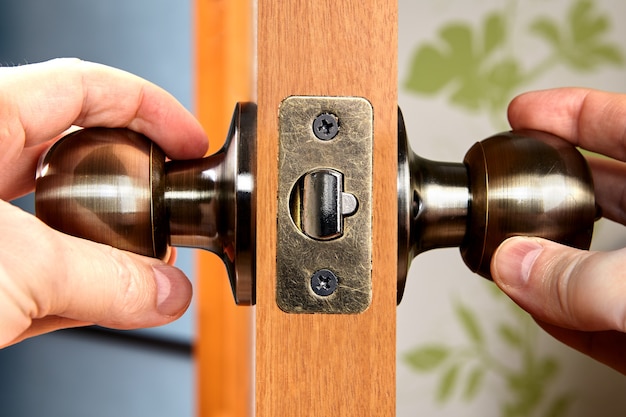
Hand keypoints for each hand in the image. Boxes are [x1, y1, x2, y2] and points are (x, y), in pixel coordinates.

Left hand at [0, 58, 207, 346]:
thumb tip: (166, 292)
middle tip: (175, 204)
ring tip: (148, 266)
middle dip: (138, 180)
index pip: (85, 86)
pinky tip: (105, 303)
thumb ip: (103, 281)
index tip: (191, 141)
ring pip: (60, 215)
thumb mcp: (14, 266)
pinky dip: (75, 286)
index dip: (152, 108)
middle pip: (81, 151)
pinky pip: (37, 264)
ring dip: (111, 245)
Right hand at [492, 87, 625, 373]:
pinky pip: (603, 319)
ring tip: (504, 257)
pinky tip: (537, 310)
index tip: (525, 111)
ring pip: (598, 261)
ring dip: (547, 261)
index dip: (573, 112)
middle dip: (546, 188)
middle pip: (606, 192)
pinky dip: (567, 318)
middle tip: (502, 185)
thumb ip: (583, 279)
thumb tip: (514, 267)